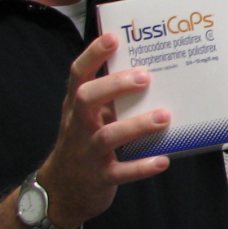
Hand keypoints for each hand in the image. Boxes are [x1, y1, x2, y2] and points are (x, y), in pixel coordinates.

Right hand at [35, 34, 171, 228]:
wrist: (63, 190)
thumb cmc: (85, 142)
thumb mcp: (90, 116)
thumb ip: (109, 96)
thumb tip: (148, 66)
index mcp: (77, 107)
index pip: (79, 75)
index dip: (93, 55)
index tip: (113, 38)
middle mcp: (78, 126)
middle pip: (86, 99)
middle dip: (114, 86)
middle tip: (144, 76)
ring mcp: (87, 153)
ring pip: (107, 136)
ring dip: (136, 125)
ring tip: (164, 116)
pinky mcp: (100, 178)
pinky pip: (121, 172)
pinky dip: (141, 166)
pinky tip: (163, 160)